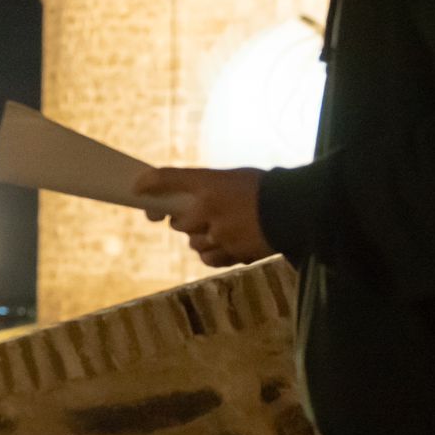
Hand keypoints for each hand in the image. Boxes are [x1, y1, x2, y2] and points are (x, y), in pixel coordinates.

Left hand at [135, 166, 271, 267]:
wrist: (298, 209)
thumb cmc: (265, 189)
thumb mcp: (233, 177)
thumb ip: (206, 188)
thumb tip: (181, 203)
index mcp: (210, 183)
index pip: (167, 178)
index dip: (149, 184)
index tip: (136, 188)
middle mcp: (209, 208)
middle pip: (178, 221)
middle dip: (182, 219)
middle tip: (192, 215)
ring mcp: (219, 233)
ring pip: (193, 241)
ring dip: (199, 237)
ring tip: (217, 228)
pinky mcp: (232, 253)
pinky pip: (208, 257)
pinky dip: (211, 252)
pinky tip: (224, 243)